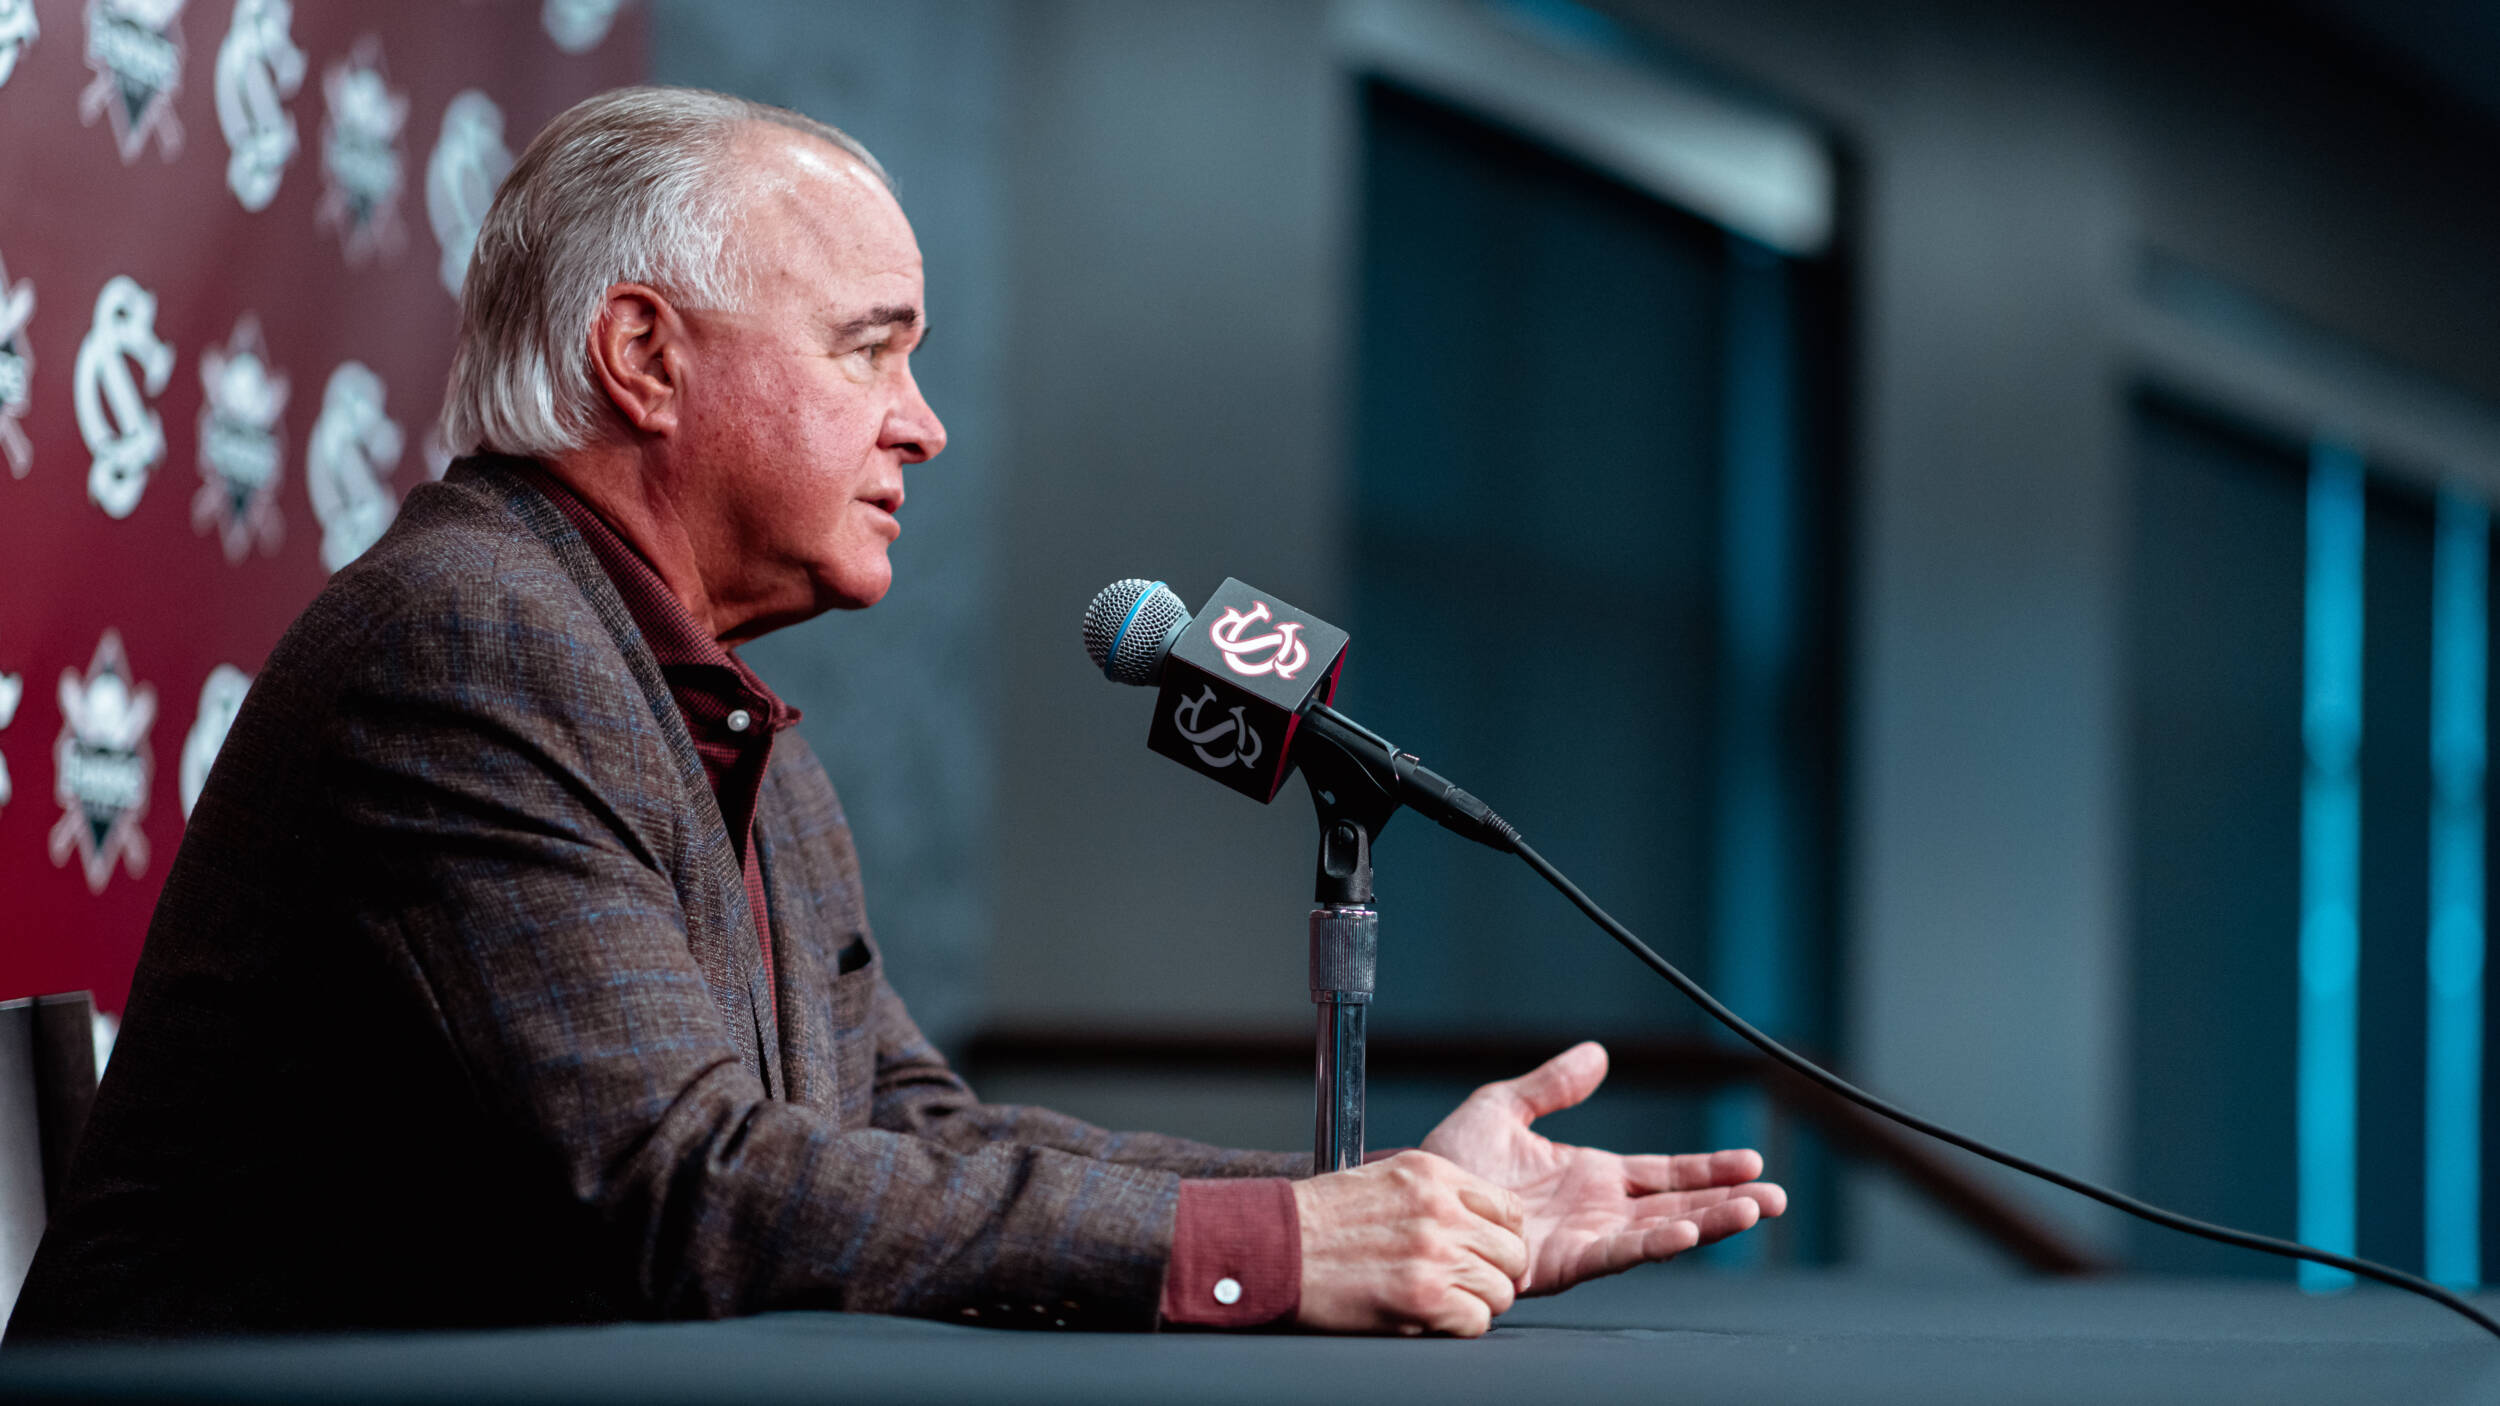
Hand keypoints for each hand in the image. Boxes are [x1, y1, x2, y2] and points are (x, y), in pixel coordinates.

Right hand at [1292, 1150, 1528, 1336]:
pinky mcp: (1424, 1297)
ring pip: (1500, 1291)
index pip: (1510, 1208)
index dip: (1505, 1237)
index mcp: (1433, 1175)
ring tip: (1443, 1300)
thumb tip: (1479, 1227)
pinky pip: (1476, 1322)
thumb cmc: (1321, 1218)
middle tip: (1470, 1283)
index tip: (1490, 1251)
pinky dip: (1458, 1326)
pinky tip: (1430, 1316)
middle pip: (1514, 1253)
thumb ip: (1438, 1195)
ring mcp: (1435, 1254)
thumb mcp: (1386, 1179)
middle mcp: (1441, 1210)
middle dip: (1497, 1273)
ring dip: (1477, 1303)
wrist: (1277, 1246)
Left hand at [1421, 1041, 1786, 1295]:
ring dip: (1706, 1224)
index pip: (1664, 1171)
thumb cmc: (1449, 1164)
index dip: (1708, 1168)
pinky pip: (1617, 1253)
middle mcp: (1597, 1211)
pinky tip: (1686, 1233)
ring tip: (1752, 1211)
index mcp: (1591, 1175)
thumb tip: (1597, 1054)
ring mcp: (1585, 1238)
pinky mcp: (1563, 1263)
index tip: (1751, 1162)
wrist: (1412, 1202)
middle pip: (1676, 1205)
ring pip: (1659, 1232)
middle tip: (1777, 1199)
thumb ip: (1552, 1085)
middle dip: (1727, 1202)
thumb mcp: (1503, 1109)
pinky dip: (1654, 1244)